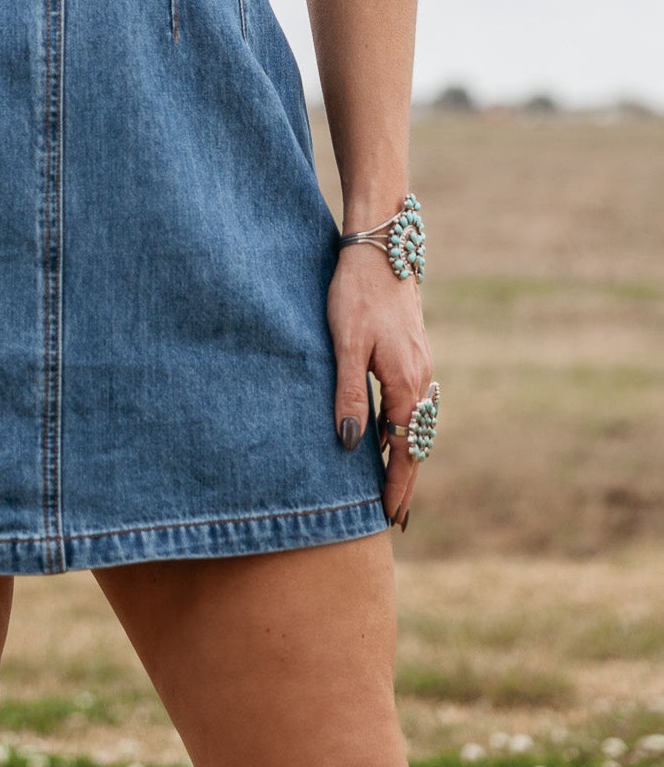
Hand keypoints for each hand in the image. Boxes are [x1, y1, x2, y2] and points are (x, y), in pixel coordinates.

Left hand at [327, 241, 431, 527]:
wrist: (383, 248)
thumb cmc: (358, 293)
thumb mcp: (345, 345)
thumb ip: (349, 395)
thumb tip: (349, 446)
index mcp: (407, 385)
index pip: (404, 450)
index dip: (396, 486)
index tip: (391, 518)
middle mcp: (422, 380)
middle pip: (417, 443)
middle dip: (407, 480)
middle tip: (397, 518)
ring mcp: (422, 366)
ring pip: (418, 424)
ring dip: (408, 455)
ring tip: (395, 485)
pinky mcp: (414, 352)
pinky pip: (415, 404)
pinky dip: (408, 429)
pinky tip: (393, 433)